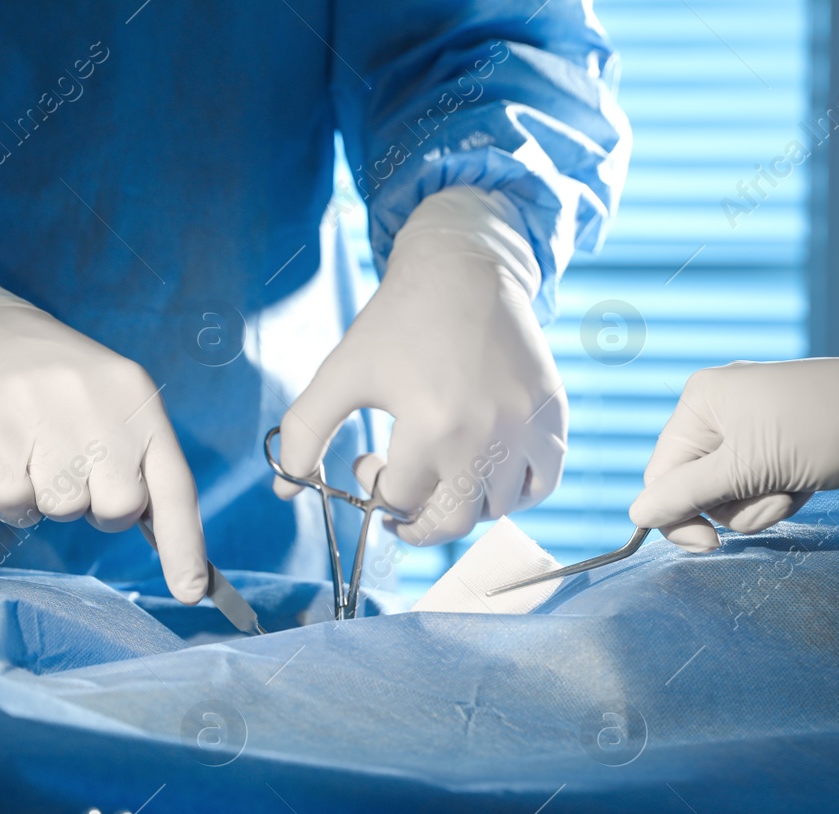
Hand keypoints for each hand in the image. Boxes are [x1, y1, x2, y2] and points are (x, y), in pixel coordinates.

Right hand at [0, 251, 207, 602]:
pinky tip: (7, 454)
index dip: (185, 545)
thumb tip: (159, 536)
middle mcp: (99, 407)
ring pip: (63, 510)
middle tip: (76, 470)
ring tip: (37, 449)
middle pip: (117, 509)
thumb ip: (140, 460)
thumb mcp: (114, 400)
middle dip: (98, 507)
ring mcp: (43, 417)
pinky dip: (11, 496)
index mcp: (139, 401)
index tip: (191, 591)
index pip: (174, 485)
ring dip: (49, 496)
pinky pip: (13, 505)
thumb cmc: (58, 381)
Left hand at [273, 187, 565, 545]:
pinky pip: (543, 483)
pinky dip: (515, 493)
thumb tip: (285, 489)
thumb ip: (304, 433)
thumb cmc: (398, 320)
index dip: (375, 488)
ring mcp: (526, 427)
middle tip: (400, 497)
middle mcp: (486, 434)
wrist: (465, 266)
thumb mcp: (342, 372)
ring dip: (461, 505)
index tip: (367, 459)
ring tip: (440, 472)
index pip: (401, 499)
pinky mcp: (553, 415)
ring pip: (496, 509)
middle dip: (415, 520)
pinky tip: (487, 475)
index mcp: (432, 427)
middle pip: (451, 522)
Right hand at [629, 338, 838, 551]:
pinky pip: (754, 485)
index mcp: (698, 404)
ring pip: (727, 494)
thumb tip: (637, 514)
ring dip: (760, 504)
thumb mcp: (749, 467)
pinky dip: (776, 494)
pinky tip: (804, 483)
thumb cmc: (822, 430)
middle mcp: (714, 411)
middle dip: (734, 506)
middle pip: (694, 488)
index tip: (712, 546)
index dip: (679, 516)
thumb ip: (688, 494)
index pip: (660, 476)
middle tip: (774, 497)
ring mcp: (745, 427)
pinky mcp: (772, 444)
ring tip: (795, 486)